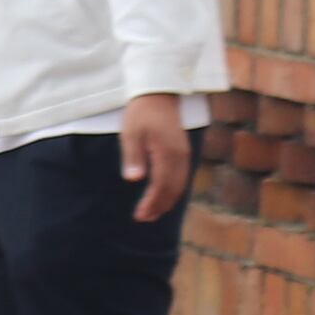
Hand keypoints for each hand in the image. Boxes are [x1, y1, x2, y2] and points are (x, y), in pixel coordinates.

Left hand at [120, 93, 193, 221]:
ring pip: (180, 184)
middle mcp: (180, 156)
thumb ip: (133, 157)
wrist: (158, 95)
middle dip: (159, 205)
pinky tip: (163, 196)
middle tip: (144, 218)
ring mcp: (184, 154)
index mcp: (167, 153)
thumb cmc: (141, 114)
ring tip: (153, 213)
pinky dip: (173, 190)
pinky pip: (182, 177)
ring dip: (167, 200)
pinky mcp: (183, 152)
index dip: (152, 202)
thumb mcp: (130, 134)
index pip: (162, 185)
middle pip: (173, 188)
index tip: (140, 215)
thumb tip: (134, 179)